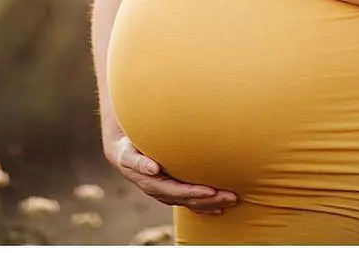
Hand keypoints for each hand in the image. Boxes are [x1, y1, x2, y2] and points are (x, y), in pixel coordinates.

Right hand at [105, 135, 238, 214]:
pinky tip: (220, 208)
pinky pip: (192, 203)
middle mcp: (162, 193)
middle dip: (212, 200)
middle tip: (232, 197)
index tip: (211, 191)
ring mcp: (169, 194)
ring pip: (194, 204)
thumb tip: (153, 169)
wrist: (125, 156)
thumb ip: (139, 162)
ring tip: (233, 200)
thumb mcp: (128, 154)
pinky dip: (206, 206)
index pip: (178, 192)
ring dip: (214, 203)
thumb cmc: (128, 150)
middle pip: (190, 201)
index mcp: (153, 185)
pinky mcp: (174, 192)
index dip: (194, 193)